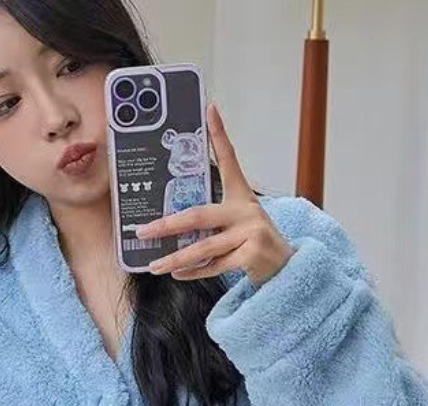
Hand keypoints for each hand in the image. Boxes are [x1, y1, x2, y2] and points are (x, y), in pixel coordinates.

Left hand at [134, 102, 292, 286]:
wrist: (284, 266)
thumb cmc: (252, 240)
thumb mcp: (236, 220)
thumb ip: (209, 218)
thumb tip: (169, 223)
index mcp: (240, 195)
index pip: (229, 158)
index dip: (219, 134)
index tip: (209, 109)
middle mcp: (245, 209)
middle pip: (198, 214)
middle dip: (167, 224)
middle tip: (143, 231)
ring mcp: (250, 231)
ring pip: (204, 246)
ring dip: (176, 257)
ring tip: (155, 265)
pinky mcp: (252, 254)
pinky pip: (215, 265)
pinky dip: (194, 271)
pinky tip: (178, 273)